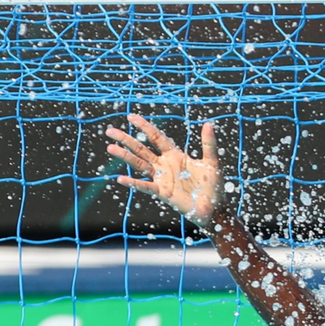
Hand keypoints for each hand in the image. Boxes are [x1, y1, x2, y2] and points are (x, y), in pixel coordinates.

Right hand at [106, 114, 222, 228]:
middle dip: (126, 139)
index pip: (157, 137)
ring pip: (139, 164)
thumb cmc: (213, 186)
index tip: (131, 117)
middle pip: (142, 149)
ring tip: (110, 147)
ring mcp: (162, 178)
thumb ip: (209, 143)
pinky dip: (134, 183)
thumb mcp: (212, 162)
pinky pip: (146, 186)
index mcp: (176, 156)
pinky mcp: (163, 192)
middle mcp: (165, 165)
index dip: (145, 127)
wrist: (214, 208)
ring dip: (125, 156)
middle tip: (110, 130)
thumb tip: (209, 123)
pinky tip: (121, 179)